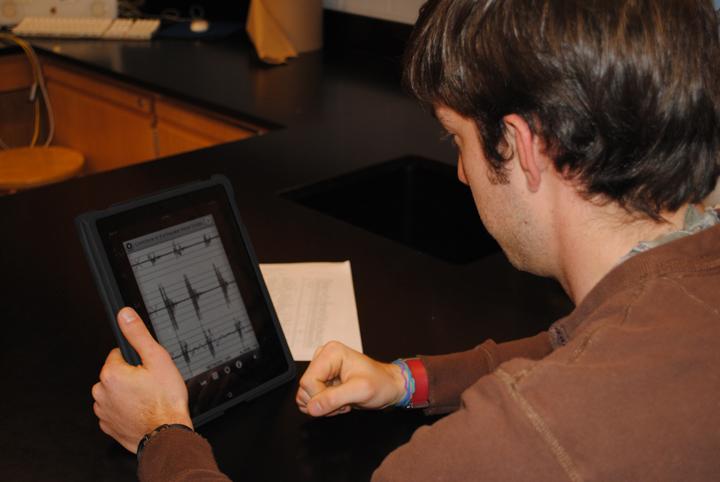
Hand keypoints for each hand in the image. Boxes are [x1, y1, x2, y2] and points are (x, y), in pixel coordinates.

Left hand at [91, 307, 192, 452]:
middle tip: (150, 385)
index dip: (137, 360)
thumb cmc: (165, 400)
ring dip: (127, 393)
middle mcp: (101, 392)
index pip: (118, 354)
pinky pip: (115, 410)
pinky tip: (141, 411)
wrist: (166, 434)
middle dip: (131, 377)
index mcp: (111, 373)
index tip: (147, 370)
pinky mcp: (108, 425)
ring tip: (148, 399)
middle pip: (116, 373)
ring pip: (115, 392)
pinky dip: (126, 409)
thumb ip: (138, 334)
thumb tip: (124, 315)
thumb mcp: (157, 359)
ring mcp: (103, 411)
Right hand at [296, 341, 406, 416]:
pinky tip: (340, 401)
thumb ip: (334, 398)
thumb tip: (312, 407)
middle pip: (305, 389)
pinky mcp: (323, 380)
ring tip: (344, 400)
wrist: (389, 386)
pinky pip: (312, 399)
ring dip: (325, 405)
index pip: (308, 381)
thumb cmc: (380, 383)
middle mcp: (324, 358)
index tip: (340, 400)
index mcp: (331, 353)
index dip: (320, 397)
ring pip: (307, 395)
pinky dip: (325, 405)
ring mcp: (323, 370)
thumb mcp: (361, 390)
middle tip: (344, 400)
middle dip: (324, 401)